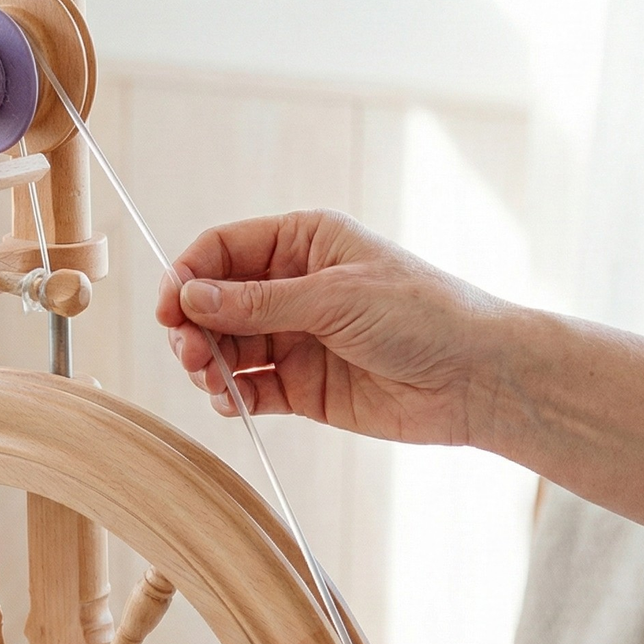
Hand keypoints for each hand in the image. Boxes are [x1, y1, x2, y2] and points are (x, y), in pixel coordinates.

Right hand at [154, 210, 511, 447]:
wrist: (474, 378)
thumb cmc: (422, 315)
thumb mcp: (335, 297)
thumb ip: (258, 303)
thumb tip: (191, 298)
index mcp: (303, 242)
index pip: (223, 250)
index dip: (188, 276)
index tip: (169, 308)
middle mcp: (294, 287)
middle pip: (215, 302)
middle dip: (193, 326)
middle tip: (189, 353)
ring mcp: (296, 338)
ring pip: (226, 347)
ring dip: (207, 363)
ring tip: (209, 378)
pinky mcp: (302, 387)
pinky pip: (249, 388)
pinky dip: (231, 395)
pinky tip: (230, 401)